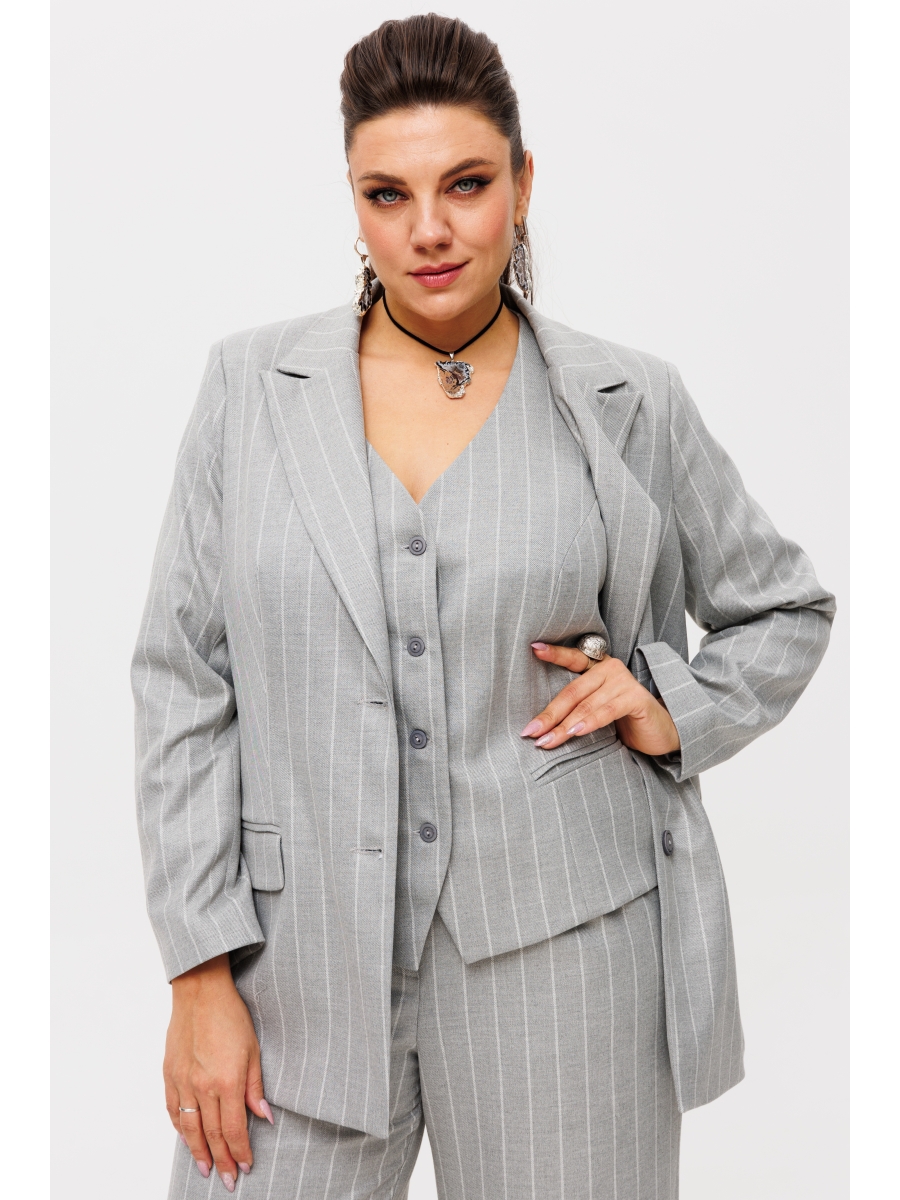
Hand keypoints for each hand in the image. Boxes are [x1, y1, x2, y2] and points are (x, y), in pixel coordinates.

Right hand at [165, 954, 273, 1191]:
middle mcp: (202, 1086)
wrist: (200, 992)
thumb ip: (255, 1087)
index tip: (245, 1167)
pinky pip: (174, 1109)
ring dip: (198, 1152)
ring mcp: (182, 1081)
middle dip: (221, 1160)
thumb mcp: (253, 1050)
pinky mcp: (169, 1074)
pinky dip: (180, 1128)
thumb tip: (264, 1118)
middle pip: (211, 1134)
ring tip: (206, 1169)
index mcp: (226, 1081)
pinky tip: (187, 1139)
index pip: (233, 1129)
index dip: (240, 1151)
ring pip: (189, 1128)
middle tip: (227, 1181)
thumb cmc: (230, 1016)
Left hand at [521, 642, 679, 756]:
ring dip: (564, 726)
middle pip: (572, 691)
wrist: (661, 733)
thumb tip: (540, 725)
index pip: (573, 659)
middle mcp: (611, 669)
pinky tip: (575, 732)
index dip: (554, 653)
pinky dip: (589, 722)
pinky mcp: (637, 698)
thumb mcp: (596, 711)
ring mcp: (625, 681)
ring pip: (586, 704)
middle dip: (549, 714)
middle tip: (530, 731)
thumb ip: (576, 708)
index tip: (534, 648)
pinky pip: (607, 711)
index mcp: (598, 668)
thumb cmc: (625, 722)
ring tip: (547, 741)